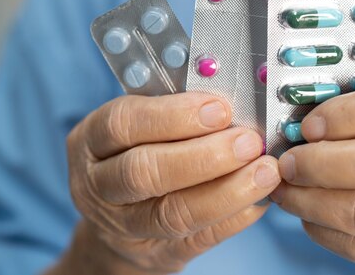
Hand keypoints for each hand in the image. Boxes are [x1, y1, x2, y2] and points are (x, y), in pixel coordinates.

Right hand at [56, 93, 279, 273]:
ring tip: (265, 171)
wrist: (117, 222)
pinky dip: (233, 218)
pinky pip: (198, 240)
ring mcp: (122, 227)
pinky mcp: (154, 255)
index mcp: (90, 142)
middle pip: (144, 172)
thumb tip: (232, 99)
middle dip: (204, 156)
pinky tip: (259, 200)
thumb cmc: (136, 154)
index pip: (123, 124)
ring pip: (172, 213)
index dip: (172, 116)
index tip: (219, 109)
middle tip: (249, 142)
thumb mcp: (139, 125)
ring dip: (226, 191)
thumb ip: (173, 111)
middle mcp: (97, 186)